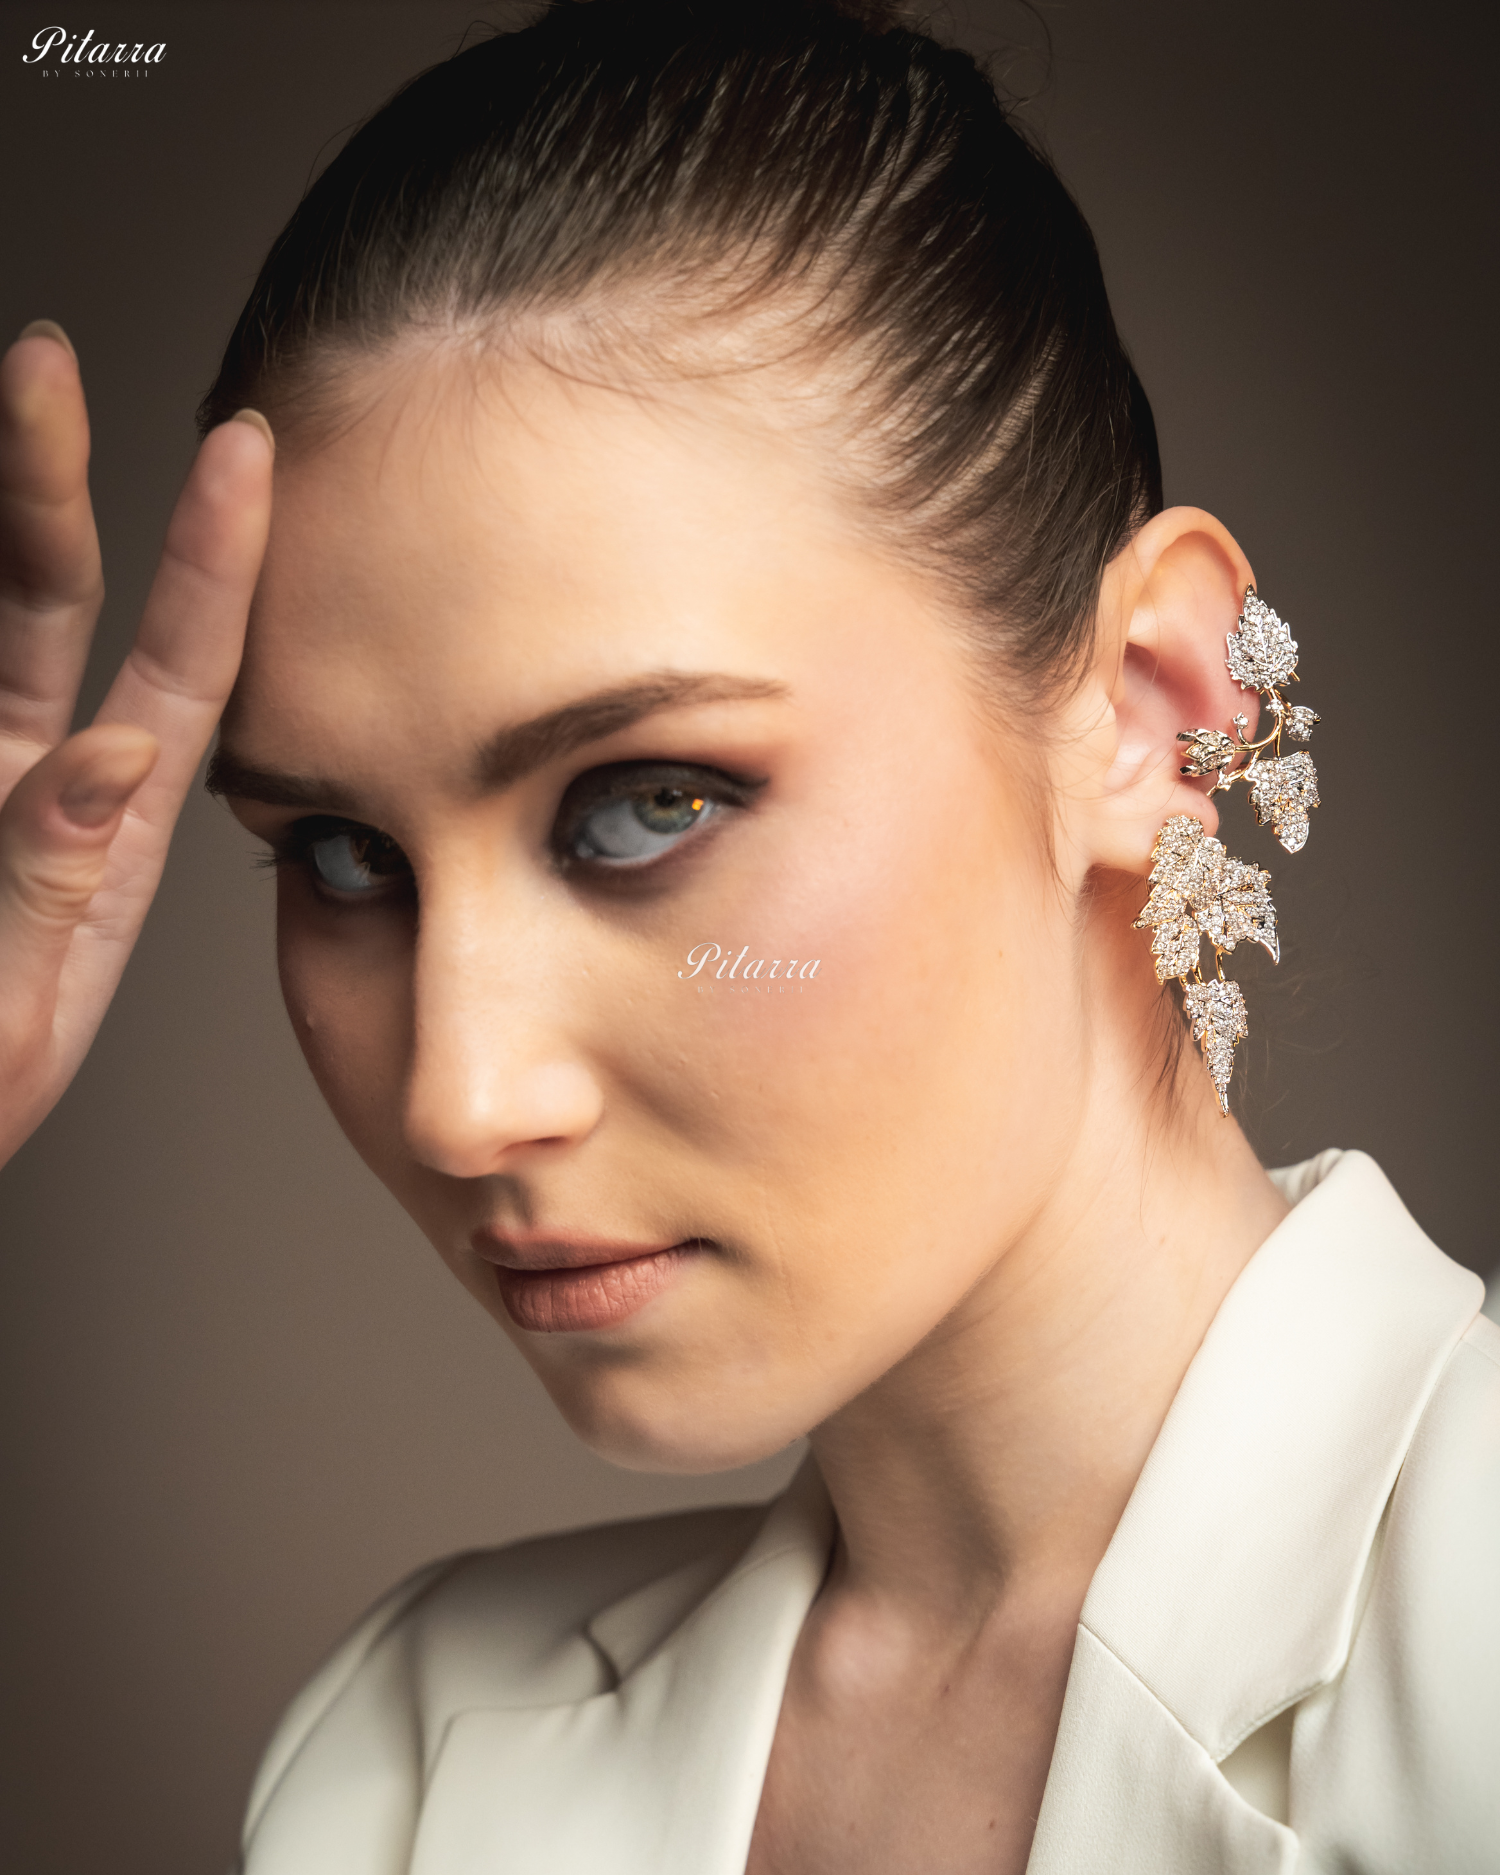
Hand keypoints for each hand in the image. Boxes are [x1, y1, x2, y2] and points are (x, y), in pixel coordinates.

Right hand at [0, 322, 272, 1164]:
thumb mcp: (10, 1017)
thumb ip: (45, 882)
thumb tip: (112, 754)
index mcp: (110, 834)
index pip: (183, 671)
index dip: (218, 559)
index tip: (247, 445)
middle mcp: (32, 779)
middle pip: (46, 600)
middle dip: (43, 477)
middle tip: (42, 360)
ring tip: (0, 391)